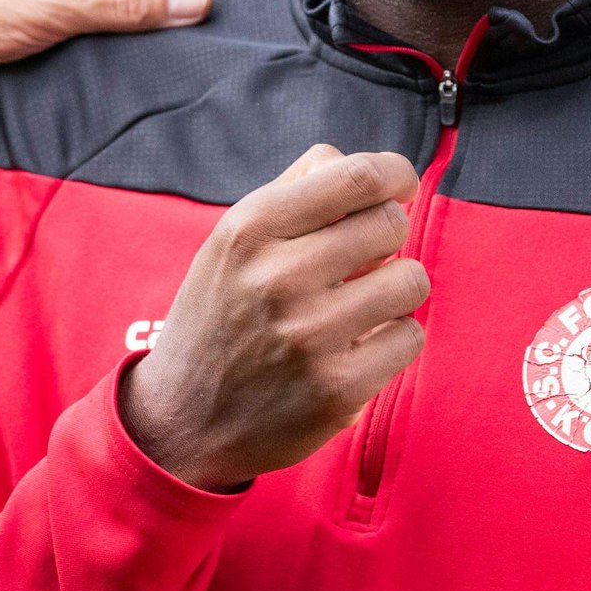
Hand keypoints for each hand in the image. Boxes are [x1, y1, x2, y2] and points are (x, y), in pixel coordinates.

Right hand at [118, 145, 428, 493]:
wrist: (180, 421)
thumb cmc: (220, 314)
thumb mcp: (232, 241)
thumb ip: (296, 191)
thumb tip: (372, 169)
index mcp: (250, 229)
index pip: (355, 176)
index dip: (394, 173)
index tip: (400, 184)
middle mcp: (278, 277)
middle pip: (390, 224)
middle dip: (389, 234)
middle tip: (364, 257)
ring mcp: (309, 336)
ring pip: (410, 279)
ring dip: (396, 288)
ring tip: (363, 302)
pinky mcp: (336, 390)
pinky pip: (409, 336)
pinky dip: (393, 339)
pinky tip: (358, 345)